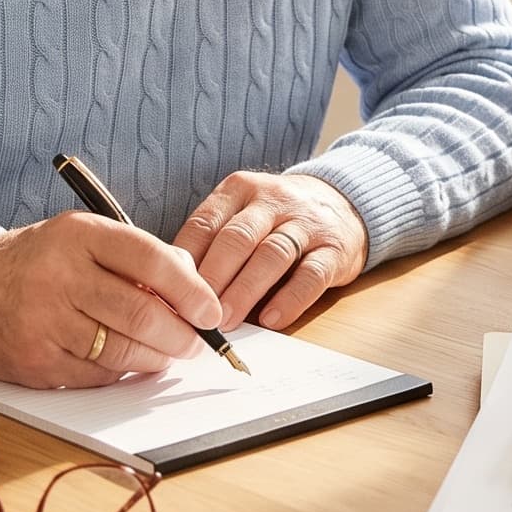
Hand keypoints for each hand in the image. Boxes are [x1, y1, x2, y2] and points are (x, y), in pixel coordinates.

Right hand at [0, 212, 223, 388]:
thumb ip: (136, 255)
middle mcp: (60, 276)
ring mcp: (45, 321)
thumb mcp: (84, 239)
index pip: (150, 260)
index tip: (211, 310)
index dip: (190, 289)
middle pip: (141, 312)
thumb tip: (193, 285)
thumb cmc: (41, 262)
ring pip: (123, 350)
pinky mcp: (36, 361)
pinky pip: (97, 375)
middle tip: (195, 342)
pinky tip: (128, 362)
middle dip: (181, 334)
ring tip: (167, 353)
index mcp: (79, 235)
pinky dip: (122, 372)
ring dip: (156, 357)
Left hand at [174, 171, 369, 330]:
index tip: (168, 294)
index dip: (184, 262)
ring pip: (272, 254)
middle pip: (237, 238)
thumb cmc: (278, 220)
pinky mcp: (334, 248)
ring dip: (245, 291)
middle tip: (195, 313)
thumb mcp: (243, 215)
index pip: (205, 223)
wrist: (343, 204)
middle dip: (213, 279)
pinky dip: (290, 299)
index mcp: (240, 190)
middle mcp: (273, 200)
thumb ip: (213, 244)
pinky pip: (311, 275)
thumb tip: (171, 289)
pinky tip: (272, 319)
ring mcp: (306, 222)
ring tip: (226, 322)